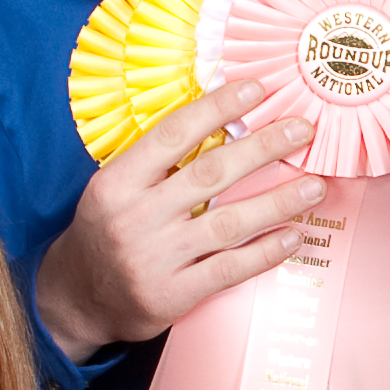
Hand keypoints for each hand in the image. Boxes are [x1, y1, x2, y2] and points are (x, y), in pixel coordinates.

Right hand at [36, 75, 327, 361]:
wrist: (76, 300)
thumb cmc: (105, 234)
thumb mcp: (115, 191)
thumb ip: (157, 164)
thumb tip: (223, 124)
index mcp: (116, 182)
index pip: (172, 134)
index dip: (216, 108)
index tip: (257, 90)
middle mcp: (133, 218)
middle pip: (209, 174)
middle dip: (262, 148)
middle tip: (302, 131)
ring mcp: (153, 259)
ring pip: (228, 224)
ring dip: (277, 202)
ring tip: (314, 187)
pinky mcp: (171, 296)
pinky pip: (228, 269)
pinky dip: (264, 252)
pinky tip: (293, 236)